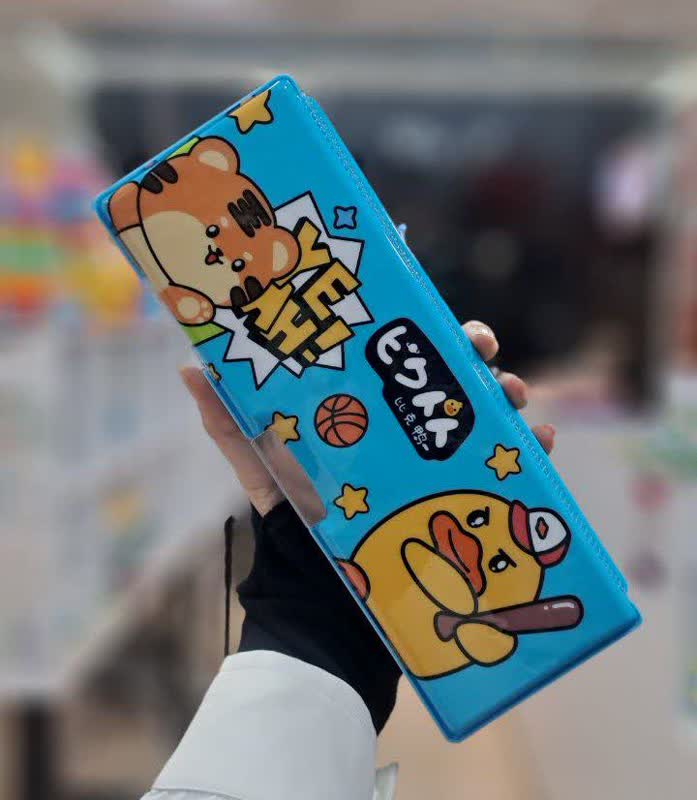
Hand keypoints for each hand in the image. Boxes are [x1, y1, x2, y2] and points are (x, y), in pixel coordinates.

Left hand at [180, 320, 555, 515]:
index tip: (450, 327)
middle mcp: (411, 440)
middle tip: (488, 359)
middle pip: (456, 386)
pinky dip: (529, 457)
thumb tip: (188, 367)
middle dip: (480, 364)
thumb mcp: (263, 471)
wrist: (327, 606)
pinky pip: (507, 477)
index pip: (406, 365)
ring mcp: (441, 473)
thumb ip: (229, 424)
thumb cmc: (296, 529)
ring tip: (519, 401)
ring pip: (490, 423)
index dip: (432, 339)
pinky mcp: (462, 509)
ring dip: (511, 403)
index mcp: (372, 419)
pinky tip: (540, 445)